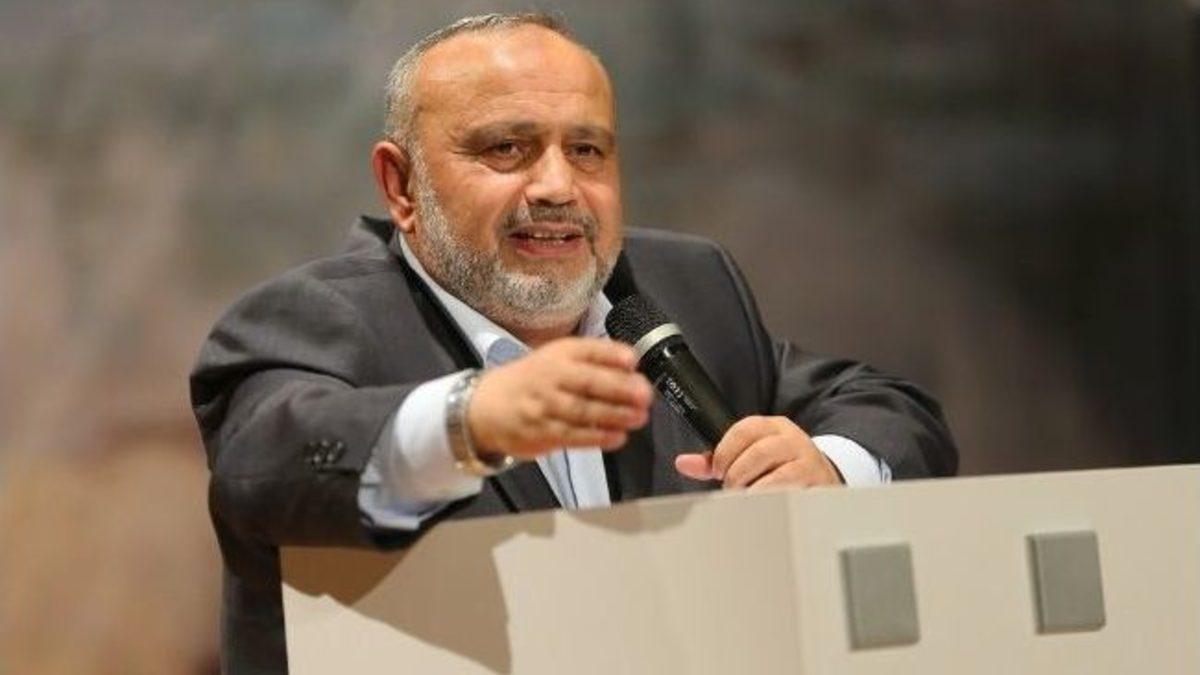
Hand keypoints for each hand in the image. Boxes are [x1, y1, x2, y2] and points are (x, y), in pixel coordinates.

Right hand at [467, 337, 653, 458]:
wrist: (487, 406)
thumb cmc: (533, 380)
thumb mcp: (558, 358)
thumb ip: (593, 360)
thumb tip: (632, 366)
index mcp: (559, 354)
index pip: (588, 350)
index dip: (611, 354)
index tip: (633, 360)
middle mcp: (551, 377)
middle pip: (588, 382)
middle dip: (619, 388)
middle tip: (644, 394)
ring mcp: (545, 406)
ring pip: (583, 411)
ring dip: (615, 416)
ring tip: (638, 418)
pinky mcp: (543, 432)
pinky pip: (574, 436)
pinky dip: (598, 438)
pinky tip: (618, 437)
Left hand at [674, 415, 842, 488]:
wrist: (822, 478)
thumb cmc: (778, 467)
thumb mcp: (748, 455)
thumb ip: (716, 460)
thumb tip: (683, 463)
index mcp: (772, 426)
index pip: (745, 429)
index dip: (725, 451)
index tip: (718, 471)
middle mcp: (792, 439)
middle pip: (758, 452)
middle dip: (738, 475)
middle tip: (732, 488)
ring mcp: (807, 461)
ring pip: (775, 475)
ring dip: (754, 491)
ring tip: (748, 498)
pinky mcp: (817, 484)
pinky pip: (790, 494)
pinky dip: (771, 501)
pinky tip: (764, 506)